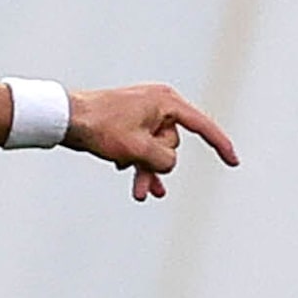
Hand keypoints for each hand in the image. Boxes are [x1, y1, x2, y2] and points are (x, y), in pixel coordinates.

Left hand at [63, 82, 239, 201]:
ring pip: (154, 150)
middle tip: (140, 185)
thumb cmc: (99, 128)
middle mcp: (158, 105)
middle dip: (156, 166)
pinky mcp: (129, 124)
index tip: (233, 162)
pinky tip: (127, 174)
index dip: (219, 145)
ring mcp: (143, 114)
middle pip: (171, 144)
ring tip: (140, 194)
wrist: (64, 118)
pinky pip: (141, 147)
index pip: (202, 126)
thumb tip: (169, 165)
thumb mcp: (137, 149)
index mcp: (166, 102)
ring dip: (147, 171)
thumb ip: (162, 159)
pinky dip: (136, 162)